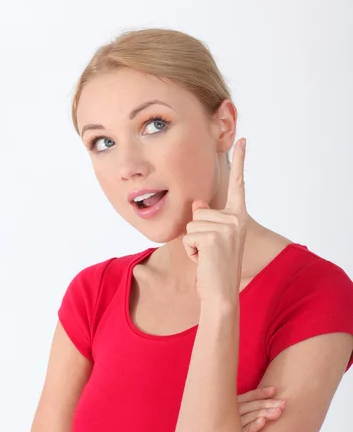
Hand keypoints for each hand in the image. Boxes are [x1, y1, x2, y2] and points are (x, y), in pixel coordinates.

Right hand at [161, 386, 284, 431]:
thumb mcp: (225, 430)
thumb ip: (237, 419)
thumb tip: (256, 412)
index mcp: (224, 412)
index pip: (244, 399)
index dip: (259, 394)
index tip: (274, 390)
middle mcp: (224, 419)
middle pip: (248, 407)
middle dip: (267, 404)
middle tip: (284, 403)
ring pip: (248, 418)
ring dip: (264, 413)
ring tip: (279, 412)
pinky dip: (252, 427)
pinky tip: (263, 423)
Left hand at [182, 138, 247, 305]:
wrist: (220, 293)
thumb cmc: (215, 268)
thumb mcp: (211, 239)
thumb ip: (207, 219)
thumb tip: (199, 203)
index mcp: (239, 217)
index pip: (238, 185)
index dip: (239, 161)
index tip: (241, 138)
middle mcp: (237, 219)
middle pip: (199, 212)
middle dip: (196, 232)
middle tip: (209, 252)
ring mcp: (227, 227)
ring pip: (192, 223)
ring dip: (193, 243)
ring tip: (207, 256)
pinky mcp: (214, 237)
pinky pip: (188, 235)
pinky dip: (190, 250)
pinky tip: (203, 260)